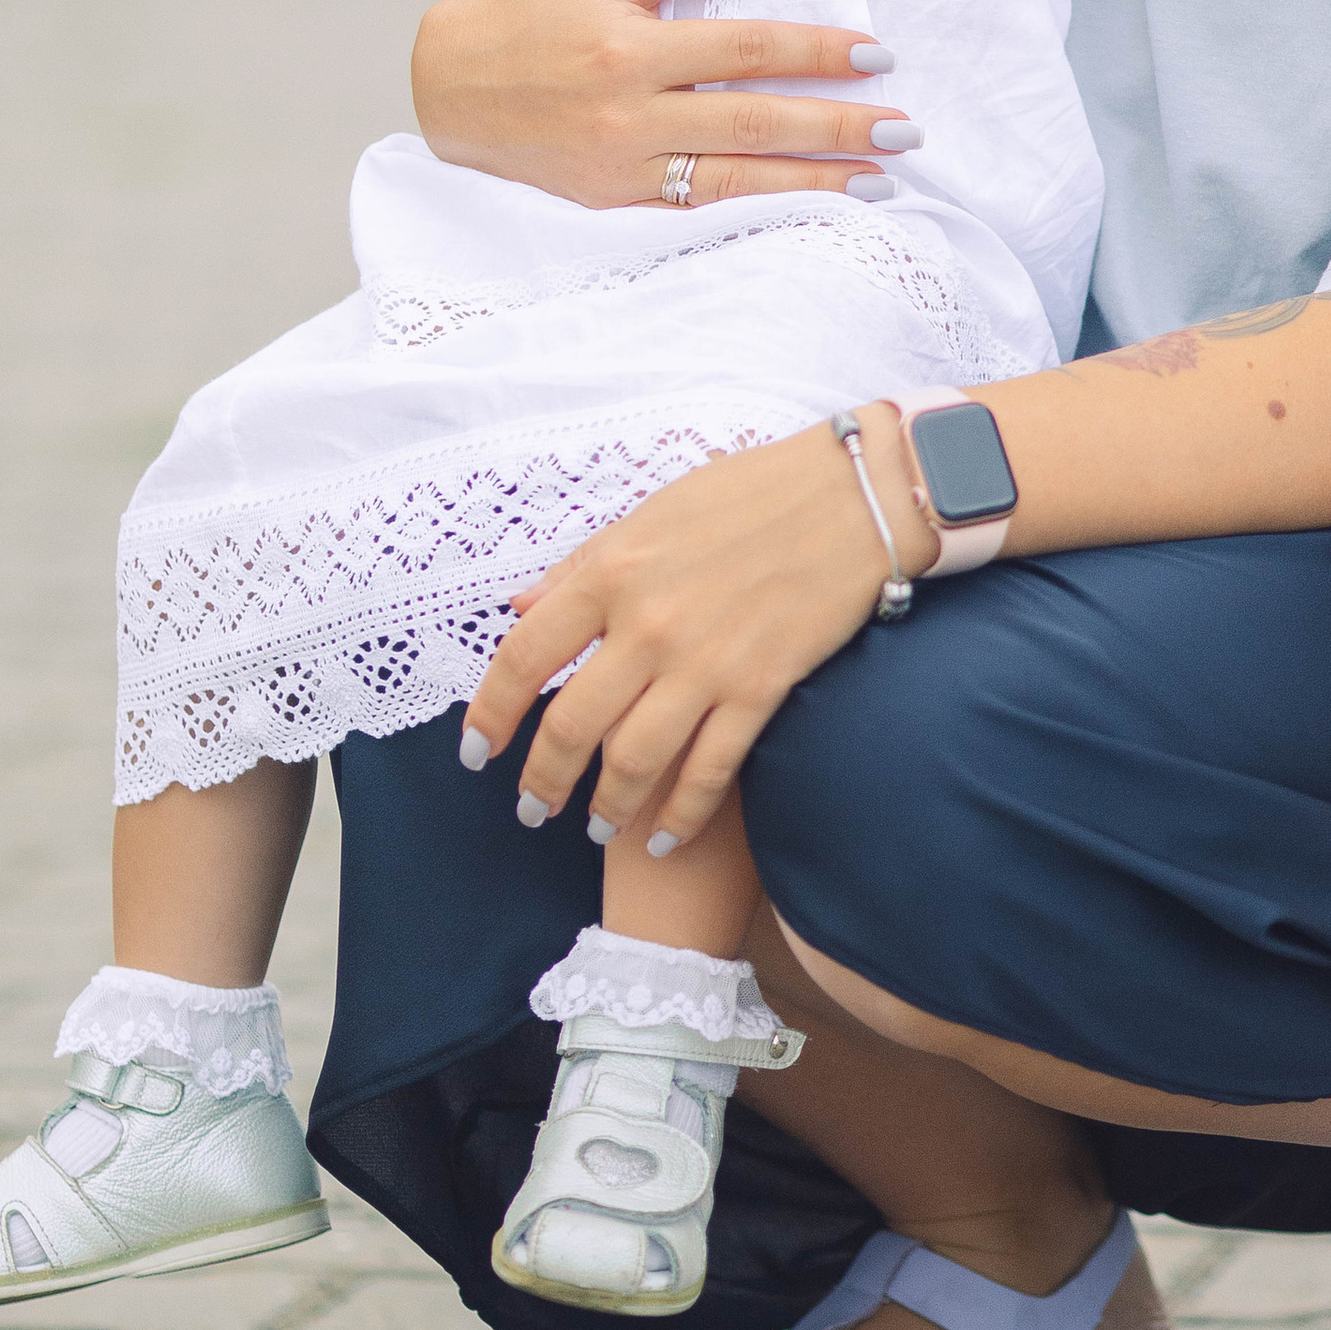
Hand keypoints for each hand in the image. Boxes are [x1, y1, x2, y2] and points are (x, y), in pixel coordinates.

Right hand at [410, 0, 917, 204]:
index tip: (875, 56)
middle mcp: (630, 111)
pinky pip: (699, 207)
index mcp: (629, 47)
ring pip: (735, 177)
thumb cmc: (530, 20)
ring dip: (813, 182)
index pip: (744, 48)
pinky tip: (809, 209)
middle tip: (905, 130)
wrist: (451, 87)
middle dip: (836, 127)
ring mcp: (623, 164)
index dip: (814, 52)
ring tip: (879, 181)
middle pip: (753, 121)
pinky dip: (760, 209)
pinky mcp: (614, 201)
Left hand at [461, 408, 931, 840]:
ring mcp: (705, 664)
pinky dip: (679, 815)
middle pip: (569, 727)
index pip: (522, 657)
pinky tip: (663, 837)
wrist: (852, 496)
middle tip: (530, 809)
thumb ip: (582, 564)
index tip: (478, 752)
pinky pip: (708, 771)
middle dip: (541, 781)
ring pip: (632, 762)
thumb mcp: (652, 510)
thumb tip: (520, 607)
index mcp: (612, 572)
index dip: (489, 715)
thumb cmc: (750, 492)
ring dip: (604, 807)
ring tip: (594, 826)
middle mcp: (647, 625)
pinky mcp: (760, 691)